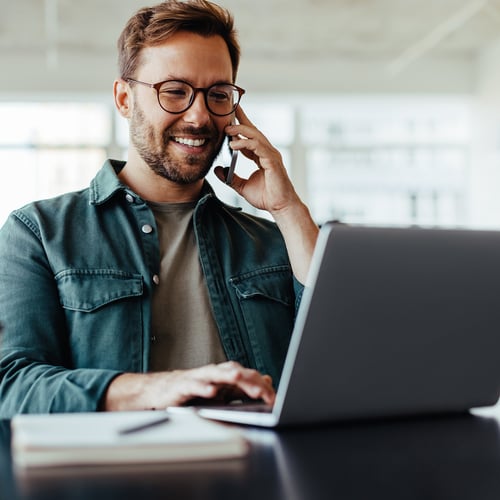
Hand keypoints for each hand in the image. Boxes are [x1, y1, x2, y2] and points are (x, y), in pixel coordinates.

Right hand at [102, 361, 275, 410]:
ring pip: (215, 374)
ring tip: (238, 378)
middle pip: (235, 372)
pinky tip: (211, 391)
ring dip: (227, 375)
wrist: (161, 391)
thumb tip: (266, 381)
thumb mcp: (221, 393)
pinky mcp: (183, 385)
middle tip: (264, 392)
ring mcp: (198, 378)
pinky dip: (202, 387)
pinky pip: (194, 385)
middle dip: (249, 381)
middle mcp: (213, 373)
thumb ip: (243, 388)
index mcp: (224, 376)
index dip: (261, 387)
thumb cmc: (193, 392)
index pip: (247, 377)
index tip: (274, 399)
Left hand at [214, 106, 299, 215]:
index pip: (250, 137)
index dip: (240, 125)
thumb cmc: (267, 197)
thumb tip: (217, 170)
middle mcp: (267, 152)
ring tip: (227, 130)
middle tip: (229, 111)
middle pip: (253, 130)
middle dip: (242, 119)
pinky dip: (245, 144)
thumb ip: (230, 178)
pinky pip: (258, 147)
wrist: (280, 207)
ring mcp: (271, 155)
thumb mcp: (242, 186)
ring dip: (241, 130)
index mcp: (261, 156)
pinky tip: (234, 144)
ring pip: (255, 136)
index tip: (230, 116)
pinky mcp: (272, 161)